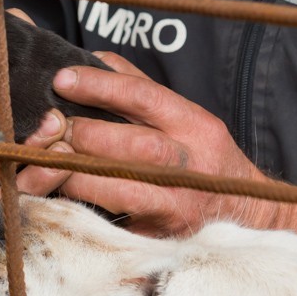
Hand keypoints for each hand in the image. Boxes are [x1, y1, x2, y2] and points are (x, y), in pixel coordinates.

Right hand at [0, 8, 69, 223]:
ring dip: (33, 166)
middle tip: (51, 121)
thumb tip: (15, 13)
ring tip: (63, 145)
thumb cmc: (41, 123)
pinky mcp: (15, 225)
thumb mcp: (30, 90)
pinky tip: (66, 171)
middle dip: (11, 139)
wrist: (79, 181)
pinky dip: (43, 190)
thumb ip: (18, 58)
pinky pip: (22, 213)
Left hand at [33, 53, 277, 236]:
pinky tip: (60, 193)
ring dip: (78, 173)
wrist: (246, 215)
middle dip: (85, 134)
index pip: (146, 98)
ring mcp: (178, 206)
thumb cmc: (204, 159)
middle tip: (51, 126)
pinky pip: (117, 222)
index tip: (63, 79)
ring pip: (123, 188)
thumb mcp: (186, 118)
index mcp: (197, 127)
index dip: (101, 86)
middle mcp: (193, 166)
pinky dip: (85, 206)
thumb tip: (98, 58)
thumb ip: (143, 89)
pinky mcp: (161, 237)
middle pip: (136, 146)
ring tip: (49, 159)